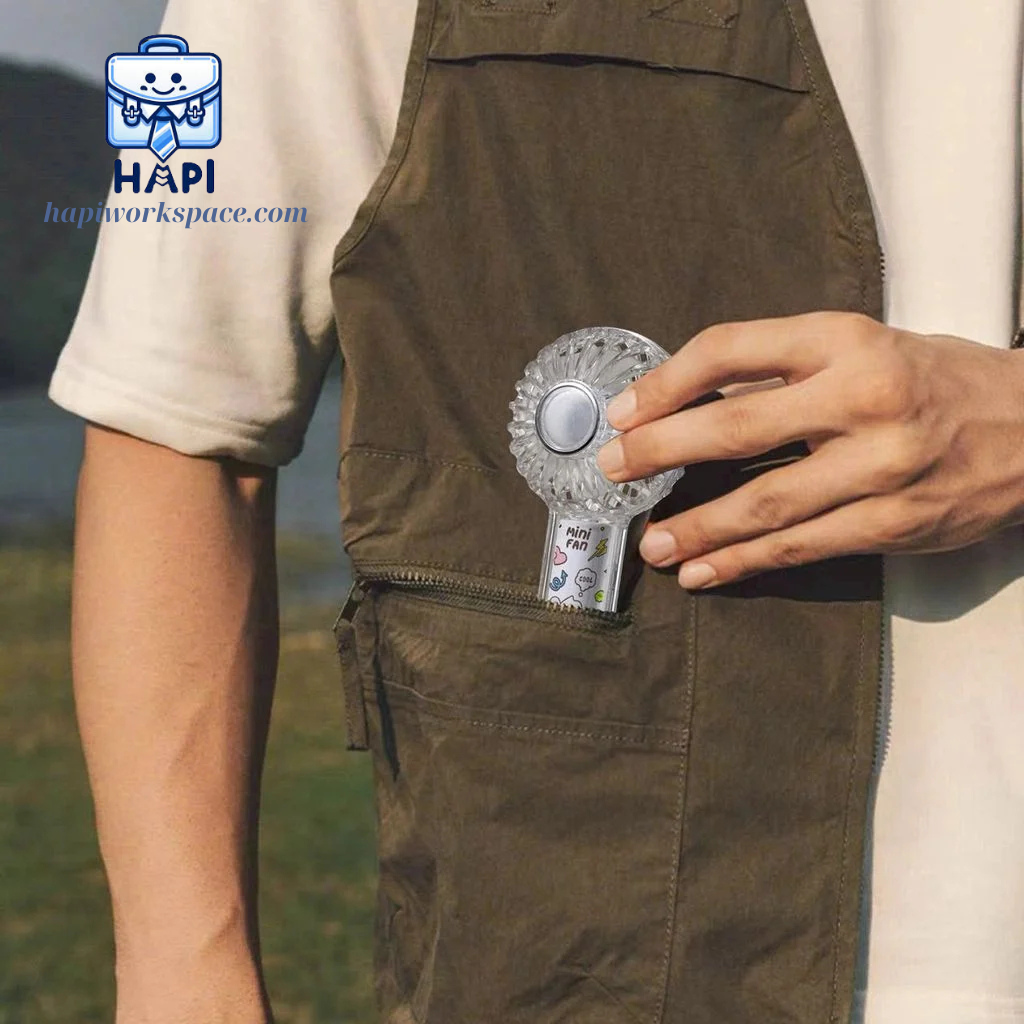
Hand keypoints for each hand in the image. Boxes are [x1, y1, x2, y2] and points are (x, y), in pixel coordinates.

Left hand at [596, 313, 1023, 588]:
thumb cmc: (936, 381)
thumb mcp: (863, 345)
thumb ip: (784, 368)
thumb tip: (690, 402)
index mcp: (844, 339)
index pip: (729, 350)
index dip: (664, 383)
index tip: (624, 412)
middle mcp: (860, 396)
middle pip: (734, 428)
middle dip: (659, 453)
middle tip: (613, 471)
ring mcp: (879, 466)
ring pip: (763, 503)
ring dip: (695, 527)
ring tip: (651, 543)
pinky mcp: (892, 522)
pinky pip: (800, 547)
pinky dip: (743, 562)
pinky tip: (703, 572)